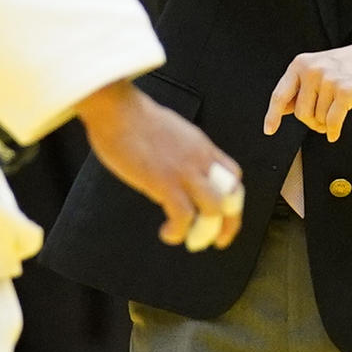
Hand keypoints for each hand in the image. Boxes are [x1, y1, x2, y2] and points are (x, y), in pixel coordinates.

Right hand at [77, 79, 243, 248]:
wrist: (118, 109)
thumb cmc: (134, 118)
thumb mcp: (171, 132)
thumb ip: (180, 151)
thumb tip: (175, 169)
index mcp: (202, 147)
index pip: (234, 175)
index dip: (233, 199)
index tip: (224, 214)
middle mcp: (200, 160)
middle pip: (232, 197)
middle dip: (229, 224)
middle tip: (217, 240)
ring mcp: (183, 171)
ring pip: (214, 209)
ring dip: (206, 232)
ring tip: (192, 242)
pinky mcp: (163, 182)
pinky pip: (182, 217)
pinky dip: (178, 232)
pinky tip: (167, 234)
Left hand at [263, 37, 351, 144]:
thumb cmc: (346, 66)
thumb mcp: (317, 69)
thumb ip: (299, 88)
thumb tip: (282, 109)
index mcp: (300, 64)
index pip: (280, 95)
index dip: (272, 115)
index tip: (269, 130)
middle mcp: (312, 70)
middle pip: (300, 113)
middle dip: (311, 121)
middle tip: (322, 118)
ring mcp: (328, 80)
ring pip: (318, 118)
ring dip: (325, 124)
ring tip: (335, 113)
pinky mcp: (345, 92)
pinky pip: (332, 122)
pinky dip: (333, 131)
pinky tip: (334, 134)